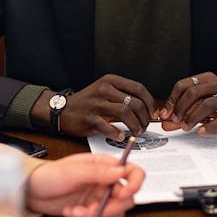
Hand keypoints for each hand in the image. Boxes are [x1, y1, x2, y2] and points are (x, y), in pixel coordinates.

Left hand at [25, 153, 144, 216]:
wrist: (32, 191)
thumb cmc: (50, 174)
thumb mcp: (73, 172)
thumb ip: (98, 172)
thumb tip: (120, 171)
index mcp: (105, 165)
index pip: (132, 172)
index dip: (134, 183)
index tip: (122, 193)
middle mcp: (105, 181)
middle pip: (126, 197)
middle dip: (110, 207)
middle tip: (93, 208)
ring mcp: (99, 196)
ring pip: (114, 211)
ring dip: (97, 214)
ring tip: (78, 211)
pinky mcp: (91, 209)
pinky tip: (71, 212)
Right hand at [31, 75, 156, 139]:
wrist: (62, 110)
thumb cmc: (89, 102)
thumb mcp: (106, 91)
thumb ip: (124, 96)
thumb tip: (148, 109)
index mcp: (111, 80)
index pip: (139, 88)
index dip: (150, 102)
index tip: (153, 113)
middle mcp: (104, 89)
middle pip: (134, 102)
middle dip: (144, 117)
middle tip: (145, 126)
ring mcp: (96, 103)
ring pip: (125, 113)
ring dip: (135, 125)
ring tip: (137, 132)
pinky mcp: (89, 118)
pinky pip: (108, 127)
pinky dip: (118, 133)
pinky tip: (122, 136)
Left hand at [160, 72, 216, 134]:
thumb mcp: (203, 105)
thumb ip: (184, 112)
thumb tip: (165, 122)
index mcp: (207, 79)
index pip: (184, 85)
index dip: (172, 99)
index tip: (165, 114)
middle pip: (193, 93)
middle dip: (181, 108)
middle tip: (174, 122)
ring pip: (207, 104)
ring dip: (193, 117)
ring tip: (185, 127)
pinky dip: (209, 126)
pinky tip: (201, 131)